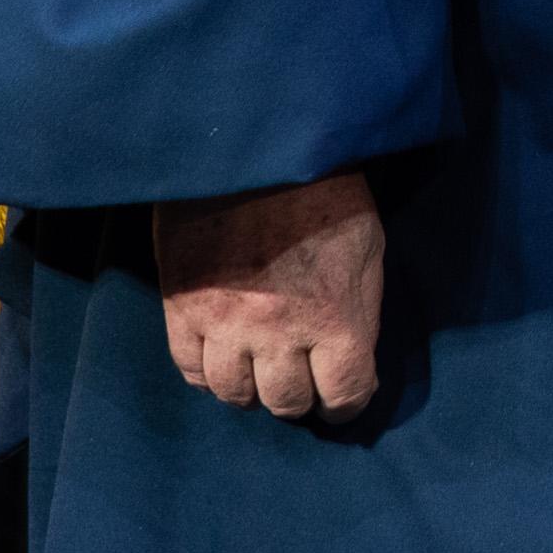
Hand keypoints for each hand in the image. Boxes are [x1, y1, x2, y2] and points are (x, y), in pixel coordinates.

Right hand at [156, 169, 386, 419]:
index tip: (343, 397)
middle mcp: (279, 333)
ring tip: (259, 371)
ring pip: (235, 395)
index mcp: (336, 318)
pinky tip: (222, 360)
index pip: (344, 395)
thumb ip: (359, 310)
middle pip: (286, 402)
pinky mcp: (183, 308)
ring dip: (252, 390)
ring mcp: (226, 325)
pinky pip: (190, 369)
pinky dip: (208, 374)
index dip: (347, 403)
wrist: (256, 149)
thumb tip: (351, 354)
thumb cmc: (325, 192)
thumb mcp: (368, 248)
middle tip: (301, 383)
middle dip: (300, 398)